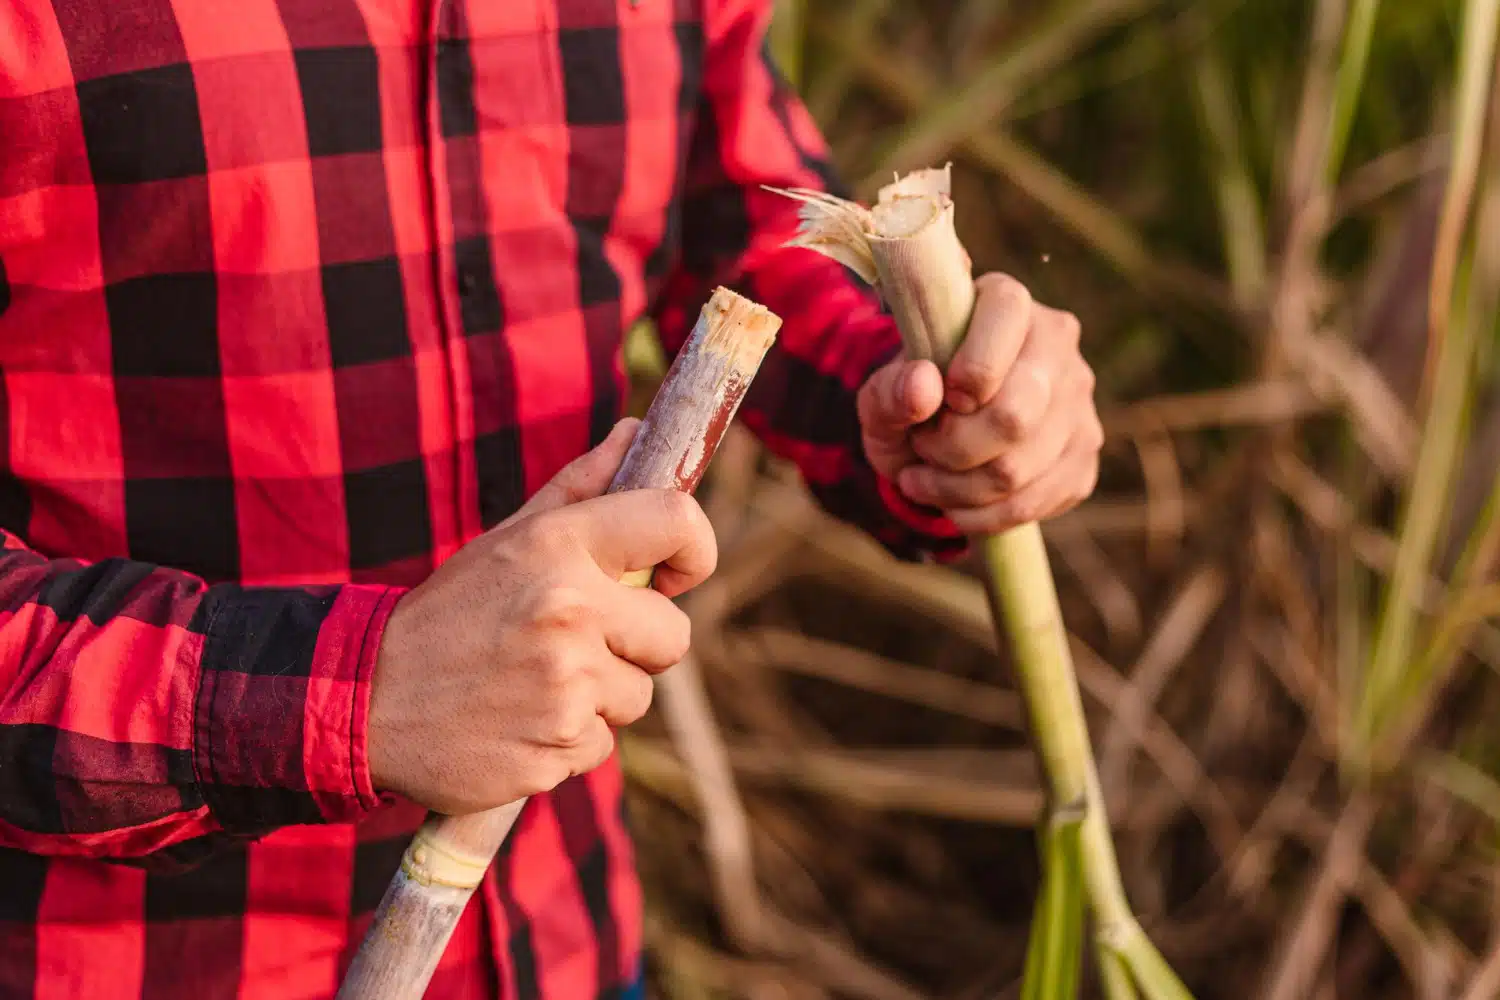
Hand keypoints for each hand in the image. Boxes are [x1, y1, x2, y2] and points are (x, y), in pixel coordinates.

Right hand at [368, 418, 716, 814]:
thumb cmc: (451, 613)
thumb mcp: (508, 539)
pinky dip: (568, 740)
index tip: (674, 573)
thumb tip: (638, 433)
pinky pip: (600, 747)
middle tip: (573, 642)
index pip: (676, 522)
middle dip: (636, 643)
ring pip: (637, 696)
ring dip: (598, 697)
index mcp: (557, 546)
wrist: (364, 700)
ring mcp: (564, 687)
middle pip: (674, 635)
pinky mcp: (555, 751)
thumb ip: (580, 487)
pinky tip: (518, 721)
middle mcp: (568, 611)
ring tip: (532, 682)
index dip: (695, 550)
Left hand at [858, 273, 1102, 533]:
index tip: (939, 399)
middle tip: (922, 447)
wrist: (932, 438)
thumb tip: (925, 386)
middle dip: (951, 447)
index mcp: (1006, 302)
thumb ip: (891, 388)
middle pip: (1015, 414)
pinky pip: (1033, 503)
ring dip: (955, 490)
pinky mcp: (1083, 458)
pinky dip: (981, 516)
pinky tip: (955, 502)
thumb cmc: (909, 401)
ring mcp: (1079, 403)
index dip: (968, 369)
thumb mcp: (881, 394)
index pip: (1007, 317)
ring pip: (1018, 470)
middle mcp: (1057, 345)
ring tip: (924, 479)